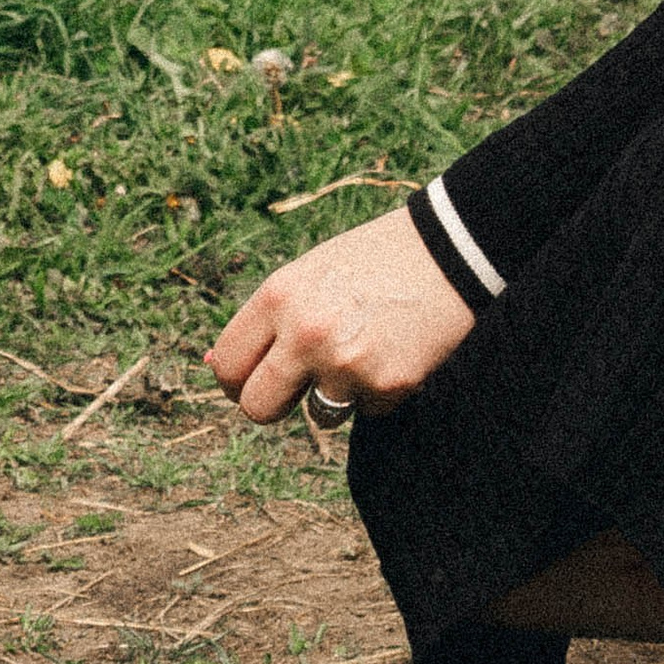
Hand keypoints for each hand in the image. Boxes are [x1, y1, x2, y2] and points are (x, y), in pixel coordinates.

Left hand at [206, 202, 475, 420]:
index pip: (228, 365)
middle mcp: (305, 333)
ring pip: (317, 414)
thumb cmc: (372, 260)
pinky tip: (396, 349)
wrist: (450, 249)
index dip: (234, 380)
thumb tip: (212, 365)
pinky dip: (378, 390)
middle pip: (257, 407)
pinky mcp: (387, 386)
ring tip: (362, 348)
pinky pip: (366, 410)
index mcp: (279, 296)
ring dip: (335, 394)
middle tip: (295, 386)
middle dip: (274, 403)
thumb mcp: (308, 275)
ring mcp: (346, 364)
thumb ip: (266, 320)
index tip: (250, 380)